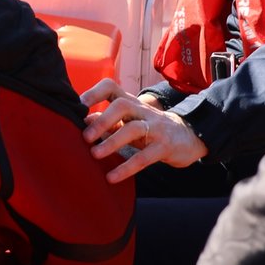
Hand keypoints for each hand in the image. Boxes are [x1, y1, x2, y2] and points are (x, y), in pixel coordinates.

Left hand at [80, 78, 207, 183]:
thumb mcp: (129, 121)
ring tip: (95, 154)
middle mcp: (142, 111)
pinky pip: (145, 157)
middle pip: (122, 106)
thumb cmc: (149, 128)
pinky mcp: (164, 147)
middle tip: (85, 137)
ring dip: (112, 142)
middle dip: (102, 120)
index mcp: (130, 103)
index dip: (93, 93)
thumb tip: (84, 120)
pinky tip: (112, 177)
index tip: (76, 106)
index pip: (111, 87)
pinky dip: (127, 168)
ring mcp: (155, 128)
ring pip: (133, 129)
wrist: (187, 137)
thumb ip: (108, 120)